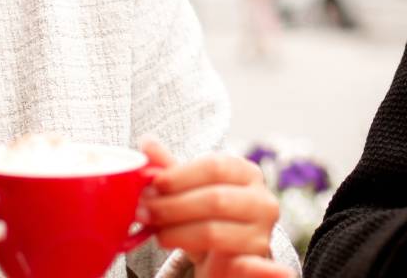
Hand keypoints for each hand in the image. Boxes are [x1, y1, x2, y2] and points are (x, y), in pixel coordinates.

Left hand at [138, 138, 292, 277]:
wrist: (227, 259)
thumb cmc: (207, 219)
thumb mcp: (189, 192)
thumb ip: (171, 170)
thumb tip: (146, 142)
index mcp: (246, 172)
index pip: (214, 166)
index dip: (179, 176)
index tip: (152, 185)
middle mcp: (262, 199)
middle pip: (214, 199)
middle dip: (172, 206)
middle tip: (143, 212)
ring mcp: (262, 230)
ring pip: (213, 231)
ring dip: (177, 233)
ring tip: (156, 233)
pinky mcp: (255, 257)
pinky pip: (241, 263)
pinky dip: (230, 261)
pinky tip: (200, 257)